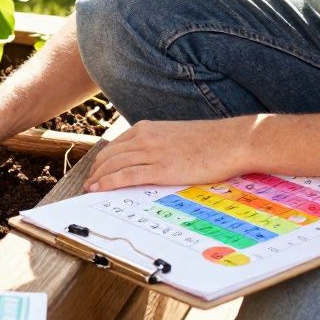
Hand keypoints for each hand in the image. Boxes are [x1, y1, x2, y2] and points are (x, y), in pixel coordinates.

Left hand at [83, 117, 256, 191]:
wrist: (232, 141)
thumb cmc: (211, 142)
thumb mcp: (177, 137)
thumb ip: (159, 145)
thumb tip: (150, 161)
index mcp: (147, 128)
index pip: (115, 145)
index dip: (101, 160)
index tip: (96, 171)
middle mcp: (144, 138)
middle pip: (109, 155)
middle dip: (95, 171)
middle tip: (88, 184)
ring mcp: (151, 152)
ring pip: (113, 165)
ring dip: (97, 179)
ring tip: (89, 190)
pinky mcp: (160, 168)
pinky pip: (125, 176)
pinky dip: (107, 183)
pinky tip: (98, 189)